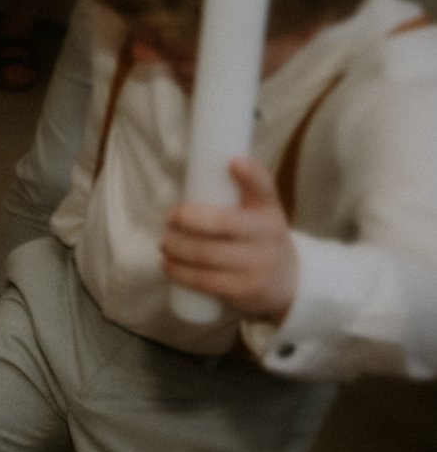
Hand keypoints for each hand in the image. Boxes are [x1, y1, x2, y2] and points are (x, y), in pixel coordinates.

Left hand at [161, 158, 299, 321]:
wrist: (288, 281)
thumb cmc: (258, 238)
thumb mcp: (258, 212)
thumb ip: (237, 193)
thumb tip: (197, 169)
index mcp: (269, 209)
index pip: (264, 188)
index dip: (250, 175)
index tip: (233, 163)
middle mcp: (268, 234)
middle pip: (223, 224)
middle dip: (188, 220)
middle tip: (169, 219)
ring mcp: (259, 263)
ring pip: (207, 254)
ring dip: (177, 248)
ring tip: (165, 244)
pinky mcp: (245, 288)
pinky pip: (205, 281)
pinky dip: (180, 272)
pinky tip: (168, 265)